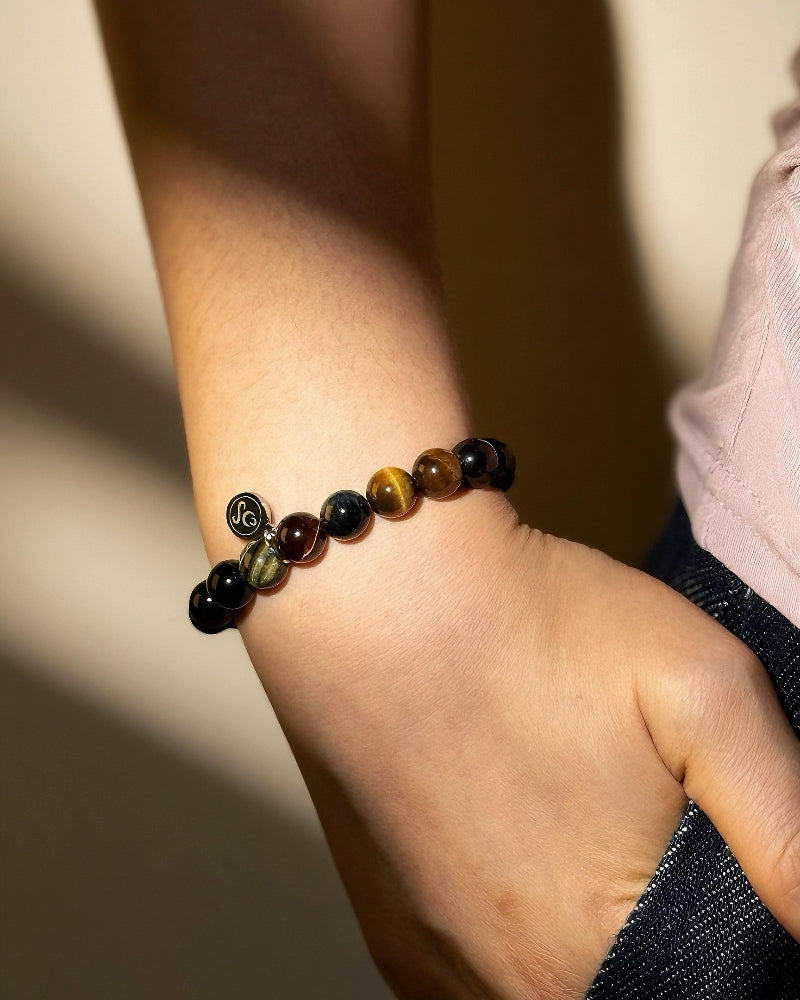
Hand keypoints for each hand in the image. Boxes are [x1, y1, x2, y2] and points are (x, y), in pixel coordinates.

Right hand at [237, 489, 799, 998]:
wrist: (375, 586)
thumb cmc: (530, 623)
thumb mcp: (705, 690)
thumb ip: (791, 831)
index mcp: (595, 951)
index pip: (704, 988)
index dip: (719, 935)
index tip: (684, 849)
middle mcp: (507, 987)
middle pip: (621, 986)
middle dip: (648, 925)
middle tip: (628, 817)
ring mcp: (437, 965)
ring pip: (546, 987)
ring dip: (582, 932)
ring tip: (572, 826)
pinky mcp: (393, 933)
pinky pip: (475, 976)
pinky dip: (516, 936)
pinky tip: (520, 853)